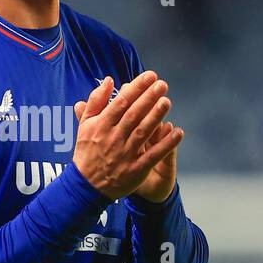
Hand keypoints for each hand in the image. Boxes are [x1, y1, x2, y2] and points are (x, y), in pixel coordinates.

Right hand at [71, 70, 182, 200]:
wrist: (86, 186)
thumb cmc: (87, 151)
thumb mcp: (85, 125)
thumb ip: (96, 101)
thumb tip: (108, 80)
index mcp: (101, 125)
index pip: (121, 102)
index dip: (136, 88)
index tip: (150, 76)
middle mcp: (113, 138)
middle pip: (134, 115)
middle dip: (149, 98)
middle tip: (163, 84)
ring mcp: (125, 154)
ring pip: (143, 132)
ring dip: (156, 117)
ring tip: (167, 102)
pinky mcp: (136, 169)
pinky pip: (153, 155)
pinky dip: (166, 144)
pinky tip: (177, 132)